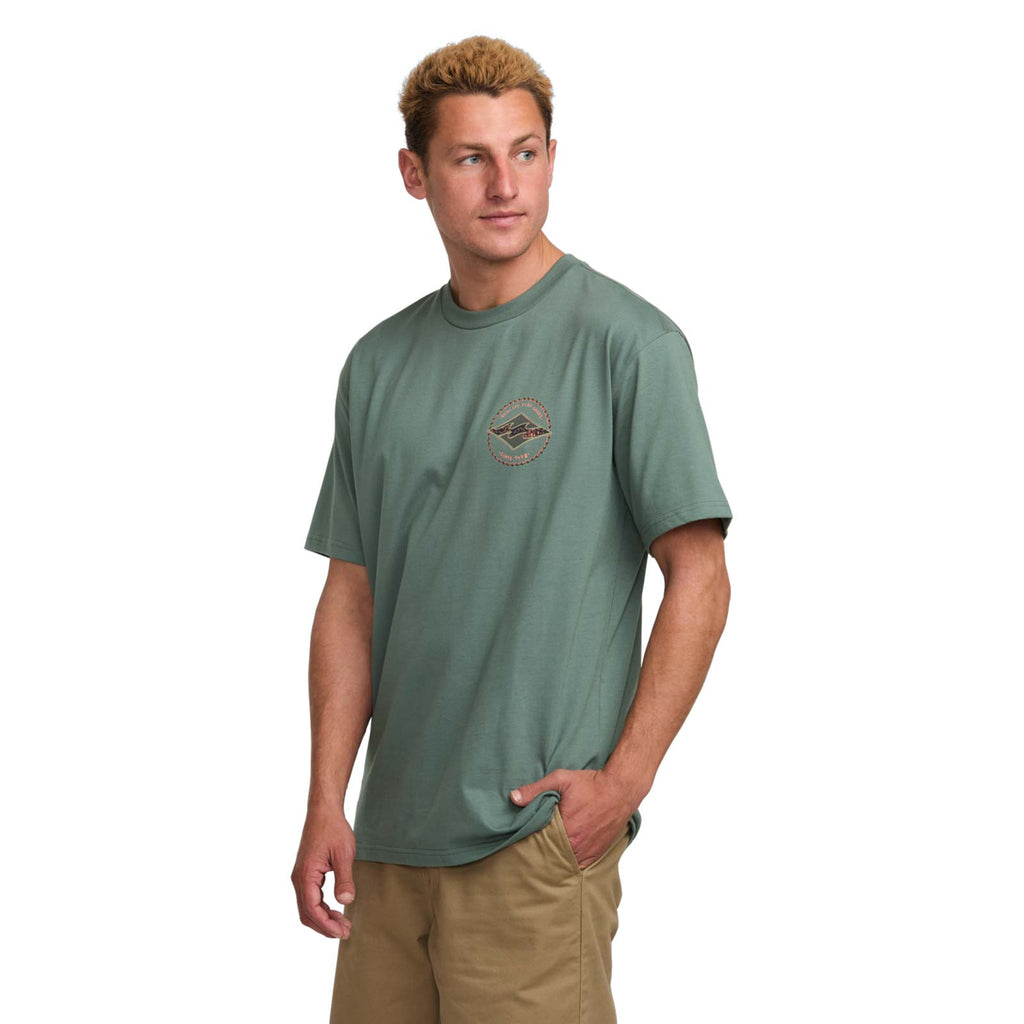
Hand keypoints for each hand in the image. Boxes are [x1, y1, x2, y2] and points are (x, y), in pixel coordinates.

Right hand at [290, 804, 356, 938]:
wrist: (323, 812)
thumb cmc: (334, 829)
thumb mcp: (344, 853)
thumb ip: (344, 878)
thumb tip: (346, 901)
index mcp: (305, 875)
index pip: (312, 909)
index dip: (326, 925)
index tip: (342, 932)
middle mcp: (298, 879)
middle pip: (307, 913)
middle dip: (325, 926)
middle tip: (346, 932)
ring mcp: (300, 877)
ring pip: (307, 908)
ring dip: (323, 919)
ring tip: (343, 925)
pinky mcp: (305, 874)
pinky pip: (310, 898)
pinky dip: (321, 909)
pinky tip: (336, 911)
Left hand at [509, 768, 634, 869]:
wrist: (620, 789)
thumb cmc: (591, 783)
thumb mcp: (561, 779)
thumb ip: (536, 789)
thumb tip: (513, 797)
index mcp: (565, 830)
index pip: (539, 844)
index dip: (530, 841)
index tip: (521, 840)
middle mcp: (577, 845)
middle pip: (551, 856)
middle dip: (541, 853)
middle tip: (530, 850)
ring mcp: (588, 852)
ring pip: (565, 863)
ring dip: (556, 859)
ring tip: (545, 854)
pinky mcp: (597, 854)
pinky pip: (579, 866)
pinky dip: (570, 862)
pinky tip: (562, 857)